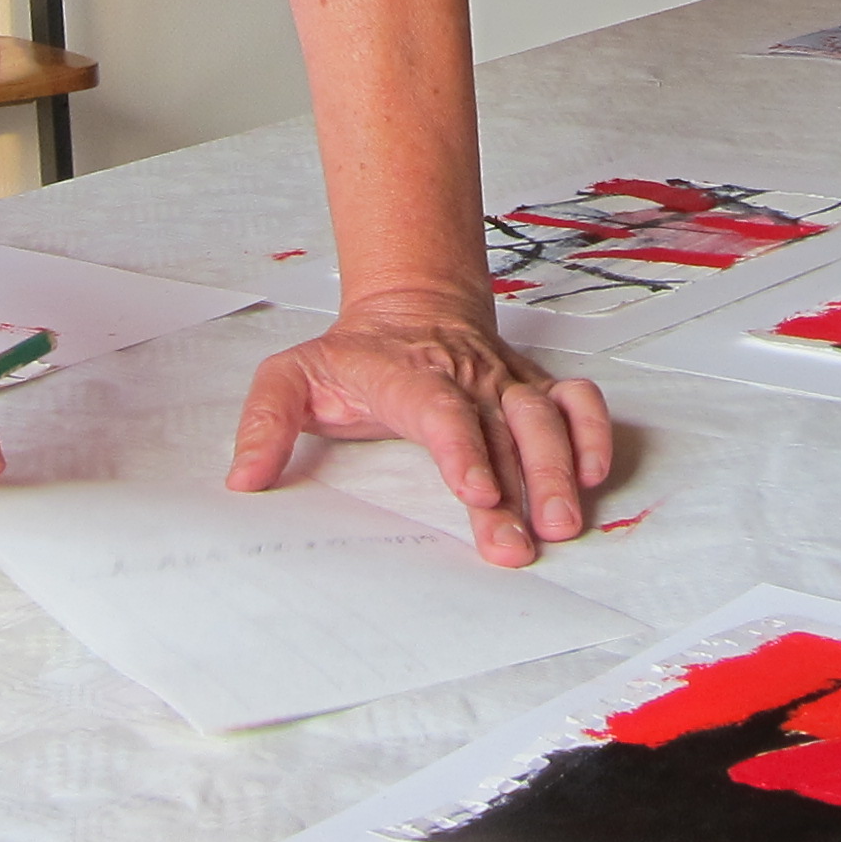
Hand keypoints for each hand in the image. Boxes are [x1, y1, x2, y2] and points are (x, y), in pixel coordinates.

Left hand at [226, 285, 614, 566]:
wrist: (409, 304)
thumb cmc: (352, 356)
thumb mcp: (290, 377)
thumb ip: (265, 423)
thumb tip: (243, 477)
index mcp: (404, 375)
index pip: (438, 409)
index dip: (461, 447)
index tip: (478, 491)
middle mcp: (464, 376)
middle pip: (503, 425)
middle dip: (525, 482)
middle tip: (532, 538)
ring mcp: (503, 382)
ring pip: (545, 416)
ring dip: (561, 467)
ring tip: (566, 521)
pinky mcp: (532, 389)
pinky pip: (577, 401)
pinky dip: (594, 431)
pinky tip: (597, 474)